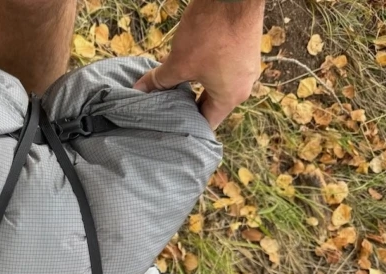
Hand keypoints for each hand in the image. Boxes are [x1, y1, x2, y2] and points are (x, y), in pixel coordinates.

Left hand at [134, 0, 264, 128]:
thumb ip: (159, 80)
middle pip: (211, 106)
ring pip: (216, 86)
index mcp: (230, 97)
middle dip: (187, 107)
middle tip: (164, 112)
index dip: (186, 128)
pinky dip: (205, 72)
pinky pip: (223, 70)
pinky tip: (187, 69)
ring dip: (195, 88)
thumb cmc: (210, 32)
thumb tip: (138, 90)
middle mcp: (244, 86)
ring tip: (172, 91)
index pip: (207, 124)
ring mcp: (246, 67)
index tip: (168, 130)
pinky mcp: (244, 50)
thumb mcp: (179, 61)